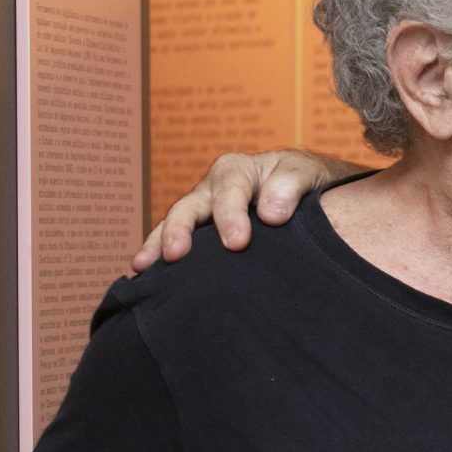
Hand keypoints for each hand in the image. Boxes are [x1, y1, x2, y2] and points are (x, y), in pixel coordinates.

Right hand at [131, 149, 362, 268]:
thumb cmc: (305, 183)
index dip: (230, 214)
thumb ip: (290, 187)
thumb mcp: (304, 174)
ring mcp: (202, 215)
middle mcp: (212, 191)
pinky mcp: (201, 239)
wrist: (308, 196)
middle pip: (190, 206)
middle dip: (181, 229)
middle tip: (177, 255)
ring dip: (158, 244)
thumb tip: (271, 214)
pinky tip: (146, 280)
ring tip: (143, 265)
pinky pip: (176, 246)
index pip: (229, 189)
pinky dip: (160, 258)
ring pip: (175, 226)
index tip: (237, 242)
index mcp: (237, 171)